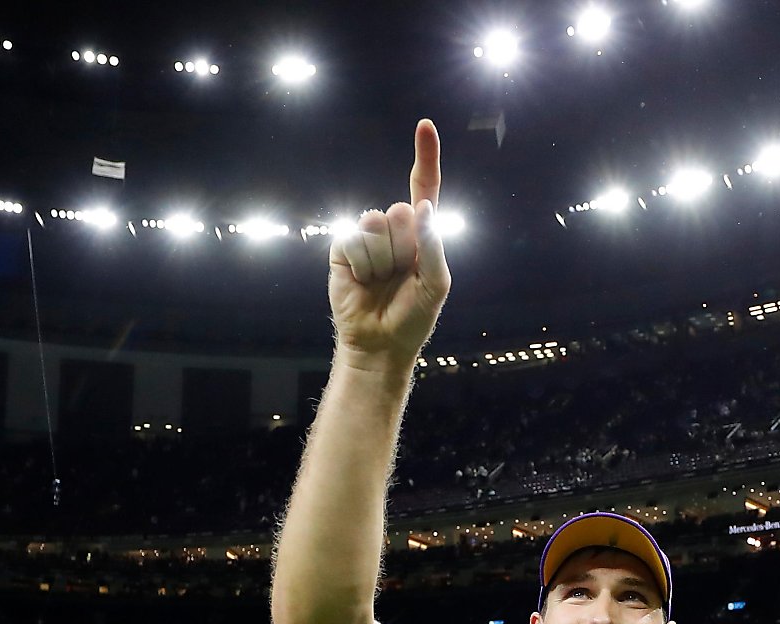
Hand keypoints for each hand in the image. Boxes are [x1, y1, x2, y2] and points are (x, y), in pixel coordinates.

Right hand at [329, 120, 451, 369]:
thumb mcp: (437, 284)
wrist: (380, 343)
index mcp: (421, 232)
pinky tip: (362, 282)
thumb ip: (433, 245)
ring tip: (382, 281)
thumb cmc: (414, 316)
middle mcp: (394, 229)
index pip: (424, 186)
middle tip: (401, 274)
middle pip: (399, 210)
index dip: (425, 156)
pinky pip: (353, 240)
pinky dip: (361, 265)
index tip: (424, 125)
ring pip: (375, 224)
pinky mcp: (343, 248)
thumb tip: (419, 206)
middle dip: (402, 245)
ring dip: (381, 259)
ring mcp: (367, 237)